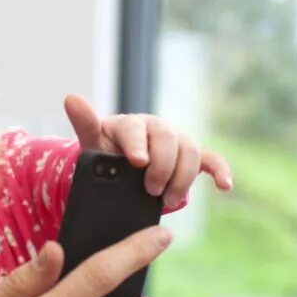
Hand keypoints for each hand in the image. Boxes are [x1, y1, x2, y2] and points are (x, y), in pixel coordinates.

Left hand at [64, 95, 232, 209]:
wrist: (122, 167)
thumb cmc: (106, 154)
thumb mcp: (93, 142)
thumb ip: (85, 122)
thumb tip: (71, 97)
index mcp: (132, 124)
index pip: (137, 129)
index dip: (138, 145)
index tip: (137, 163)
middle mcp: (157, 128)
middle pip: (169, 140)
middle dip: (162, 167)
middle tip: (150, 190)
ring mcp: (177, 142)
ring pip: (190, 152)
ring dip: (182, 178)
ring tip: (166, 200)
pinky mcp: (191, 157)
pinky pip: (211, 160)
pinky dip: (220, 171)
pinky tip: (225, 186)